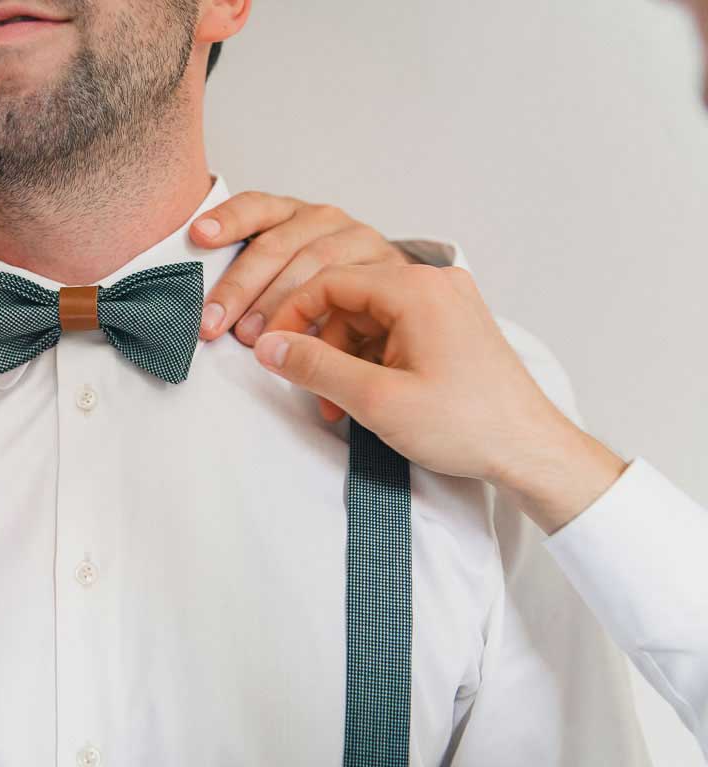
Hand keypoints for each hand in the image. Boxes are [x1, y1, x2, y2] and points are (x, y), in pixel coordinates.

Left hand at [192, 192, 407, 345]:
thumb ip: (247, 283)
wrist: (384, 298)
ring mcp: (357, 240)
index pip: (255, 208)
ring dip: (281, 305)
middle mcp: (323, 220)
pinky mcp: (387, 267)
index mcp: (289, 214)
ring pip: (315, 266)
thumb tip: (203, 315)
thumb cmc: (315, 289)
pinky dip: (330, 323)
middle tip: (213, 324)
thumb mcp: (278, 275)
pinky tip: (307, 342)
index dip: (227, 220)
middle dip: (240, 287)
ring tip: (256, 340)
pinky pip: (355, 292)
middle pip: (277, 245)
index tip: (198, 236)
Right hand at [253, 263, 626, 532]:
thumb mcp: (374, 399)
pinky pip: (393, 329)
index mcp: (416, 289)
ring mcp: (446, 303)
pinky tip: (367, 396)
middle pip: (348, 298)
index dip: (291, 315)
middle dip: (321, 345)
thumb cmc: (468, 425)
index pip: (329, 281)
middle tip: (309, 388)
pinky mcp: (451, 325)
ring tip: (340, 404)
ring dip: (344, 358)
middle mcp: (434, 284)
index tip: (272, 349)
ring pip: (368, 317)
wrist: (530, 450)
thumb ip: (314, 367)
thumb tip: (270, 347)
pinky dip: (371, 360)